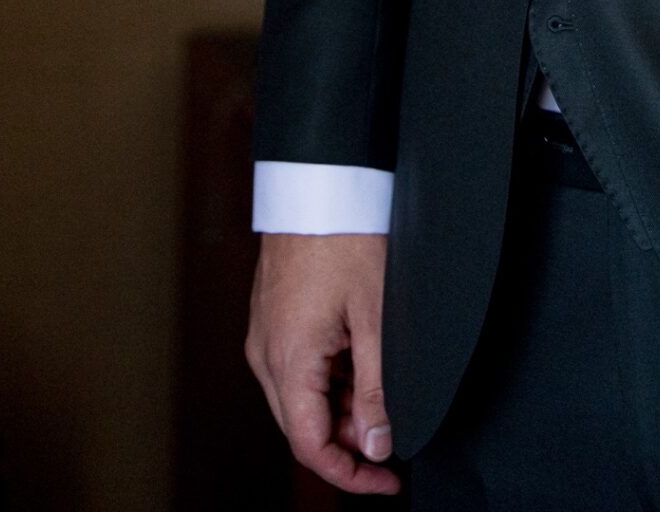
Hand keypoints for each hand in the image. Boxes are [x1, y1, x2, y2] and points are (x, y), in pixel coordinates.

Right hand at [246, 232, 399, 493]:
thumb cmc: (345, 236)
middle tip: (394, 427)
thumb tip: (378, 444)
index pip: (311, 447)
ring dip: (342, 405)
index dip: (351, 473)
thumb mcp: (376, 317)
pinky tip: (362, 358)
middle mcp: (266, 355)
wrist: (320, 180)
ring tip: (384, 384)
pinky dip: (330, 376)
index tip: (386, 479)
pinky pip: (298, 367)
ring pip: (302, 397)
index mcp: (286, 361)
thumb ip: (378, 388)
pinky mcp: (274, 317)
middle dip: (351, 438)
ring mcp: (266, 335)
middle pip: (304, 425)